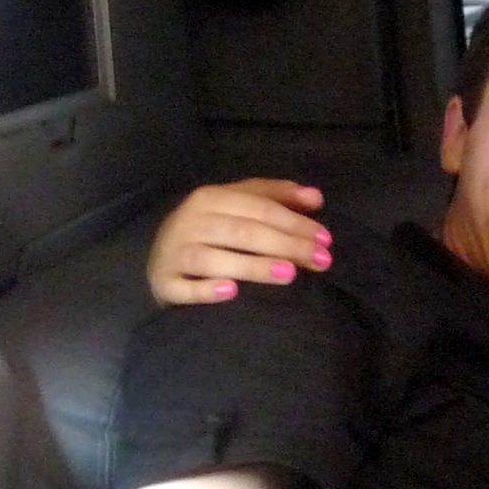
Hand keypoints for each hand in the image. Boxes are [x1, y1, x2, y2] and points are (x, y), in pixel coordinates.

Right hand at [149, 180, 329, 304]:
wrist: (161, 259)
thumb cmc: (211, 230)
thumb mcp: (239, 205)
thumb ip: (276, 197)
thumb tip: (316, 197)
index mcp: (209, 198)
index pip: (259, 208)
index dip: (294, 222)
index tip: (326, 240)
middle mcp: (188, 223)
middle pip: (242, 232)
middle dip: (286, 245)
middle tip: (321, 261)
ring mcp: (172, 254)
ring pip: (213, 259)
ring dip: (252, 266)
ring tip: (289, 274)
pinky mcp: (163, 283)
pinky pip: (184, 289)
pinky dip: (206, 291)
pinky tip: (232, 292)